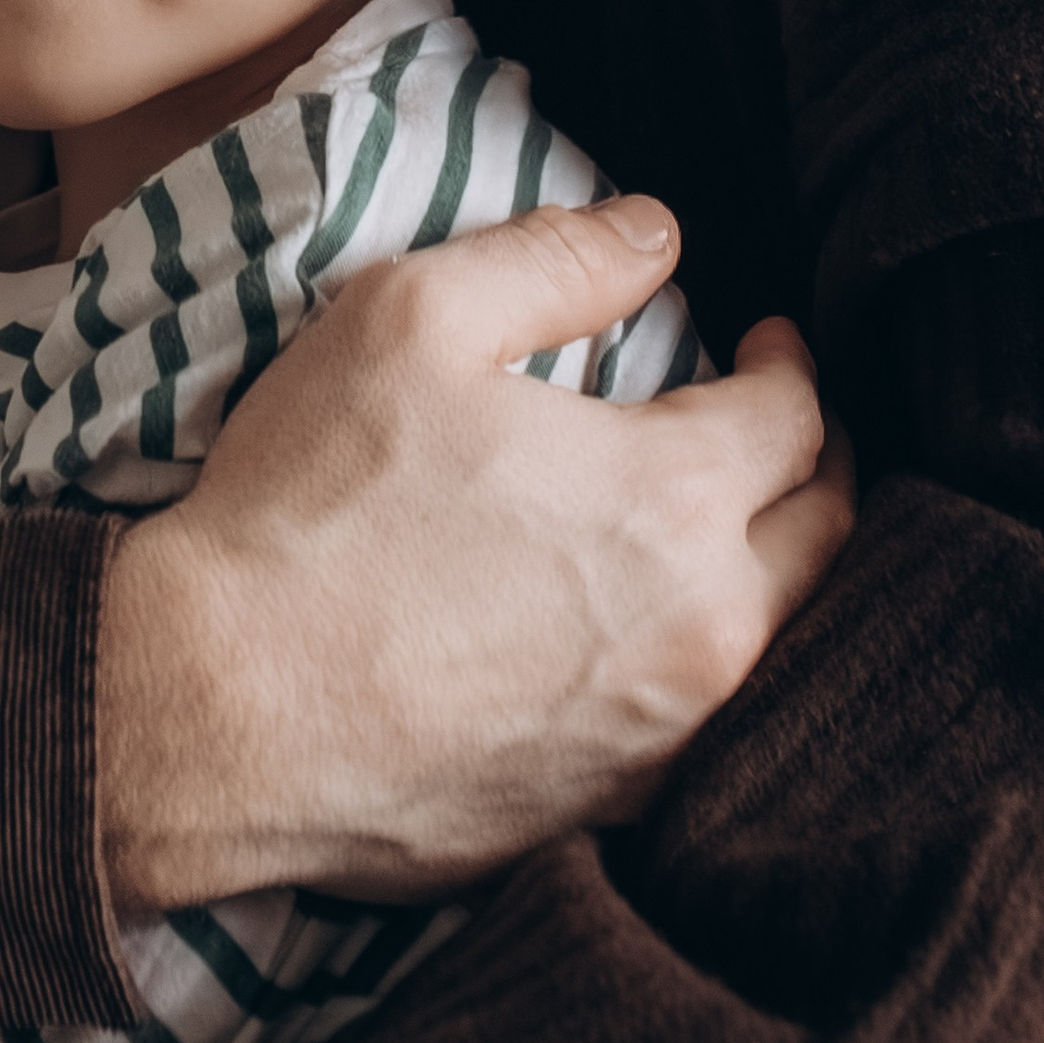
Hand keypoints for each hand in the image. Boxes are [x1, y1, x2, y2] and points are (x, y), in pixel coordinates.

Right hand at [99, 195, 850, 911]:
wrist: (220, 713)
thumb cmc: (315, 502)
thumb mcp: (415, 316)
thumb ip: (556, 259)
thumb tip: (658, 230)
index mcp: (675, 500)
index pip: (796, 420)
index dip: (788, 364)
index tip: (763, 340)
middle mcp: (703, 632)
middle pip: (823, 538)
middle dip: (815, 465)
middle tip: (779, 426)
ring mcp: (661, 740)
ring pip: (776, 640)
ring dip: (770, 568)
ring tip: (725, 521)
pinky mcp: (606, 812)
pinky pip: (703, 728)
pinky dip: (704, 661)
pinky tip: (647, 630)